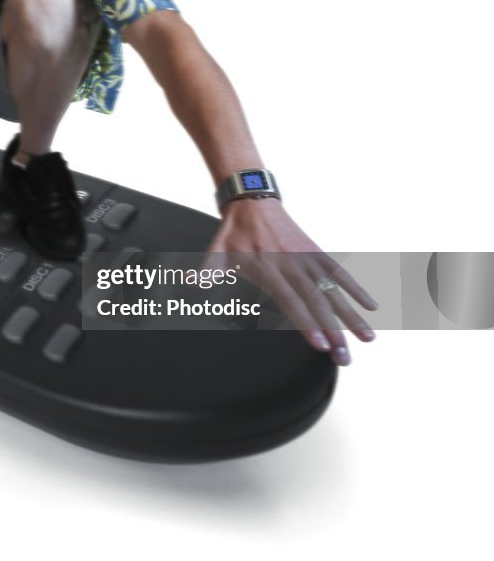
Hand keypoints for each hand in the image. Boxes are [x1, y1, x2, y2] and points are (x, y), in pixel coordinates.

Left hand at [203, 199, 377, 365]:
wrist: (252, 201)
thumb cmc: (233, 233)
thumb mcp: (216, 253)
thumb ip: (206, 273)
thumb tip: (188, 285)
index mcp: (269, 270)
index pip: (291, 302)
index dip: (306, 324)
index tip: (320, 345)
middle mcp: (292, 265)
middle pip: (316, 304)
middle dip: (333, 332)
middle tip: (345, 358)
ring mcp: (307, 259)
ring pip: (333, 292)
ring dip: (351, 316)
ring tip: (368, 339)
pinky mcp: (317, 252)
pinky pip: (340, 273)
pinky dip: (356, 289)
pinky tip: (372, 307)